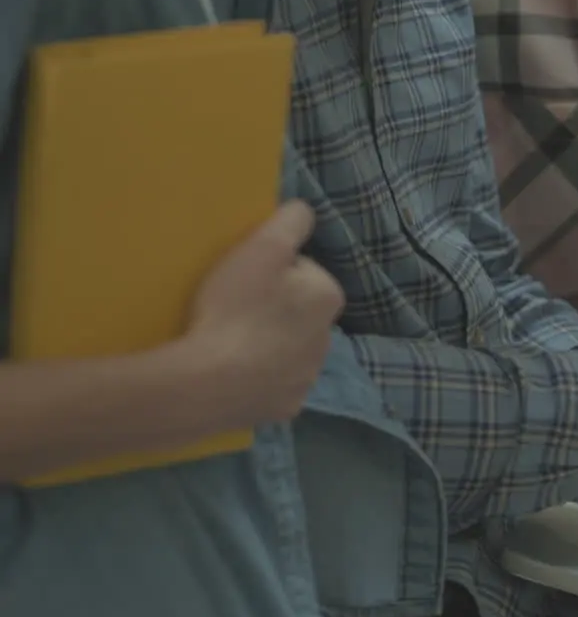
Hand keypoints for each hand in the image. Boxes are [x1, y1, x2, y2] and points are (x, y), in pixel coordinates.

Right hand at [183, 201, 344, 424]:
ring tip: (229, 340)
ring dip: (267, 341)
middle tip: (233, 307)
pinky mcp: (287, 406)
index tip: (246, 277)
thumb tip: (305, 210)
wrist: (209, 381)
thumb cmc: (236, 307)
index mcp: (329, 297)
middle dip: (274, 306)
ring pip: (288, 347)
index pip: (302, 270)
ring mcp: (308, 377)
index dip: (272, 269)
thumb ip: (289, 222)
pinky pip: (273, 383)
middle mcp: (329, 339)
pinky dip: (258, 376)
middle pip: (297, 310)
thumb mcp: (262, 248)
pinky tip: (233, 370)